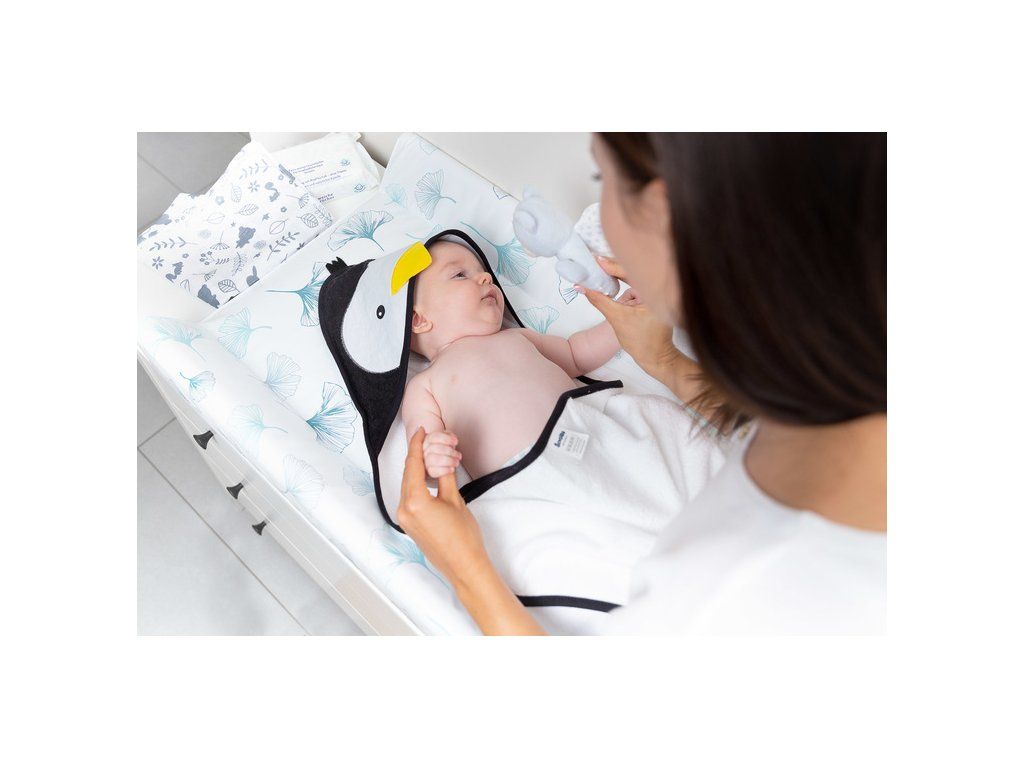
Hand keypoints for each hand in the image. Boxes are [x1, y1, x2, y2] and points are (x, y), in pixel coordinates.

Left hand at [397, 428, 489, 590]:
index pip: (413, 465)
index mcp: (415, 501)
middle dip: (416, 455)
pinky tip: (426, 476)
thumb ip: (444, 476)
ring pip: (407, 485)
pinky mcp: (408, 524)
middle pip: (407, 474)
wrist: (464, 566)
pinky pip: (408, 497)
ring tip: (428, 455)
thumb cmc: (463, 537)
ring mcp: (404, 518)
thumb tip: (441, 458)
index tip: (421, 431)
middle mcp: (404, 510)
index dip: (417, 445)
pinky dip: (416, 484)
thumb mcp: (455, 500)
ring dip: (416, 469)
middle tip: (427, 439)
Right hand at [422, 429, 461, 477]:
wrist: (444, 462)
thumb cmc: (445, 450)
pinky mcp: (428, 471)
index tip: (456, 442)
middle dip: (450, 451)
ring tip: (456, 462)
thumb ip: (449, 436)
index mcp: (428, 440)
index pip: (434, 437)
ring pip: (434, 459)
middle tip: (458, 455)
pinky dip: (445, 470)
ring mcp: (425, 461)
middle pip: (435, 448)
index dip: (446, 439)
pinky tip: (451, 468)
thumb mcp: (447, 439)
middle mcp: (424, 450)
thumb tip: (452, 437)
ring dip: (449, 461)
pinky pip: (434, 471)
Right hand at [576, 256, 681, 380]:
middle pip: (632, 271)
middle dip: (613, 269)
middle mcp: (660, 289)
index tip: (596, 260)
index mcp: (656, 291)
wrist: (655, 357)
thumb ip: (599, 300)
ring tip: (602, 276)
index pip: (631, 272)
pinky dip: (624, 288)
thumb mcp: (617, 319)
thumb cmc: (642, 342)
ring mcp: (657, 293)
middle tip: (595, 264)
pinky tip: (615, 292)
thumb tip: (582, 287)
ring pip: (633, 279)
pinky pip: (636, 287)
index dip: (612, 265)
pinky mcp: (653, 298)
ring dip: (618, 279)